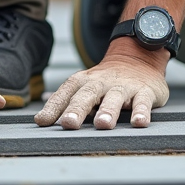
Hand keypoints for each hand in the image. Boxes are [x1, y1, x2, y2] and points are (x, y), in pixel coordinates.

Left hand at [35, 42, 169, 129]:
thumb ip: (64, 104)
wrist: (138, 59)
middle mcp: (100, 83)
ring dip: (108, 111)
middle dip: (77, 109)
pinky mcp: (144, 91)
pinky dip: (141, 111)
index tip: (42, 122)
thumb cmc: (105, 83)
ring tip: (103, 125)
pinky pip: (143, 101)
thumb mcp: (84, 89)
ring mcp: (123, 86)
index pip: (64, 94)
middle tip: (69, 124)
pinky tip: (139, 123)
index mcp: (82, 82)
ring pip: (114, 97)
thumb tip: (40, 121)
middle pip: (87, 95)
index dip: (53, 108)